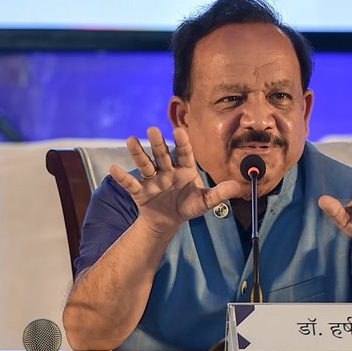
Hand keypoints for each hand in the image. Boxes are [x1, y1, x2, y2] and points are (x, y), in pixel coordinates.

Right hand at [109, 126, 242, 238]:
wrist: (168, 221)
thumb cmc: (188, 206)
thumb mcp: (205, 202)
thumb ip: (219, 194)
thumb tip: (238, 186)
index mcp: (184, 169)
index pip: (184, 153)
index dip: (182, 143)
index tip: (179, 131)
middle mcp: (167, 170)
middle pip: (162, 155)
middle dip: (157, 143)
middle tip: (153, 129)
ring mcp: (152, 179)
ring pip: (145, 164)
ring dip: (138, 153)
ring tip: (131, 140)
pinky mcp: (140, 191)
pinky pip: (131, 183)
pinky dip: (122, 177)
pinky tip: (114, 168)